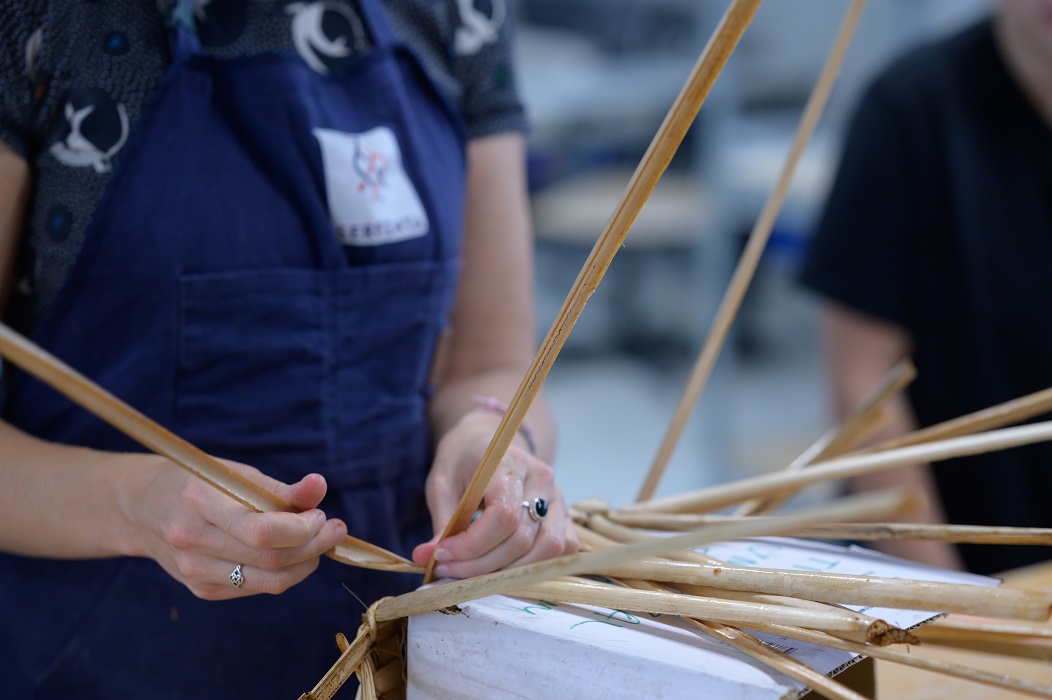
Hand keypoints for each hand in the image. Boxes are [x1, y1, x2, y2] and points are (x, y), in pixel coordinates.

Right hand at [119, 456, 347, 599]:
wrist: (142, 507)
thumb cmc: (198, 482)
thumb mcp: (235, 473)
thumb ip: (279, 488)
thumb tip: (320, 487)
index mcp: (199, 503)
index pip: (261, 532)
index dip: (302, 528)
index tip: (323, 516)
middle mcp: (192, 542)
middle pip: (270, 560)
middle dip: (313, 547)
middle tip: (335, 530)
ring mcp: (194, 572)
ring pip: (267, 581)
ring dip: (305, 564)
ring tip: (320, 543)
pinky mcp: (200, 590)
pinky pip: (255, 587)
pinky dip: (282, 573)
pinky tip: (291, 555)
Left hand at [411, 411, 578, 578]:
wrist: (485, 442)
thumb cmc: (462, 461)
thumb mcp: (441, 485)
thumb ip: (441, 523)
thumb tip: (425, 559)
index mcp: (510, 462)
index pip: (503, 516)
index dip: (472, 545)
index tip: (443, 554)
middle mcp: (542, 479)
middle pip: (521, 540)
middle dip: (481, 564)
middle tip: (448, 569)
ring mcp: (558, 497)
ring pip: (546, 549)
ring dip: (507, 571)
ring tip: (474, 571)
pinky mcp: (565, 514)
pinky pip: (562, 549)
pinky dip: (533, 566)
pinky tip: (501, 565)